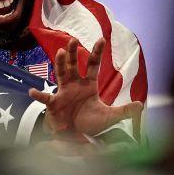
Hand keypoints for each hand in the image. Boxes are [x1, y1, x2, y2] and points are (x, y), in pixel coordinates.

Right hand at [28, 37, 142, 137]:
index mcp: (89, 85)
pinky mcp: (54, 104)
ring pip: (60, 74)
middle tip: (73, 39)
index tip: (102, 39)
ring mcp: (63, 92)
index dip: (96, 53)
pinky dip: (39, 96)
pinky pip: (46, 98)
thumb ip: (124, 111)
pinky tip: (32, 92)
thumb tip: (141, 106)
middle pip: (74, 64)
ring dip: (60, 64)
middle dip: (73, 52)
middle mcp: (75, 85)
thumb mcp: (109, 117)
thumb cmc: (90, 123)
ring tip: (60, 52)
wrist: (76, 135)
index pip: (93, 65)